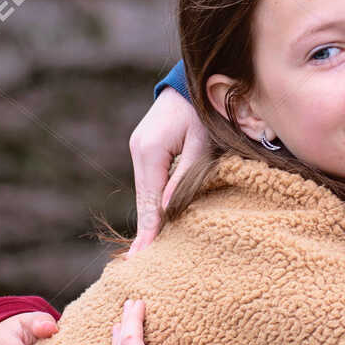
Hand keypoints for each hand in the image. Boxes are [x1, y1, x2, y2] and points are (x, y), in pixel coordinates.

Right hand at [129, 87, 207, 251]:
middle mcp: (138, 149)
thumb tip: (168, 209)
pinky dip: (153, 201)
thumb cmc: (206, 110)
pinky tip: (156, 221)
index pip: (150, 199)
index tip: (142, 257)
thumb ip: (187, 176)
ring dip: (150, 217)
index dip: (148, 230)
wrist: (195, 82)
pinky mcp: (145, 147)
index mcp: (150, 149)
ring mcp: (138, 147)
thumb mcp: (202, 143)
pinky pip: (149, 181)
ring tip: (147, 250)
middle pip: (143, 198)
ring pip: (145, 191)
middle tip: (141, 263)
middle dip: (146, 229)